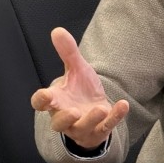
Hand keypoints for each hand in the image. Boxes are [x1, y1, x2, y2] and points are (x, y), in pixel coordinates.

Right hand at [30, 27, 128, 148]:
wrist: (97, 111)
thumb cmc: (80, 91)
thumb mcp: (76, 70)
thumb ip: (68, 53)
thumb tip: (57, 30)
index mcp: (56, 101)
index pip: (40, 103)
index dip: (41, 100)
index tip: (46, 95)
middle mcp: (65, 117)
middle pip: (58, 123)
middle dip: (65, 118)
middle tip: (74, 110)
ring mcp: (82, 127)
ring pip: (81, 128)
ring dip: (91, 119)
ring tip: (101, 108)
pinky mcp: (98, 132)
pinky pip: (106, 127)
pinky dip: (115, 117)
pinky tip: (123, 105)